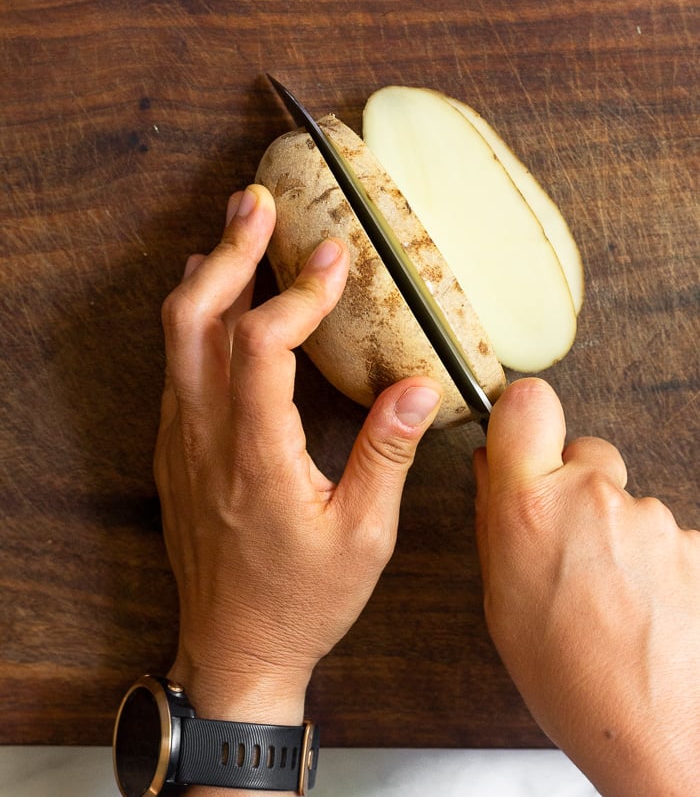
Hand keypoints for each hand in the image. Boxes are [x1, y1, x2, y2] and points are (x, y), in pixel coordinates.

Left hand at [154, 184, 441, 792]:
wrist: (233, 649)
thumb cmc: (301, 599)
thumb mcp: (363, 536)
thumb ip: (387, 452)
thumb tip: (418, 384)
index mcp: (255, 456)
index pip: (260, 349)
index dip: (298, 295)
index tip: (335, 258)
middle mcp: (205, 437)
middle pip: (197, 320)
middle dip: (231, 253)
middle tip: (258, 203)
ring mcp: (182, 439)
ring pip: (178, 335)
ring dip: (210, 274)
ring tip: (240, 228)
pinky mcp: (178, 447)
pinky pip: (177, 362)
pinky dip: (198, 314)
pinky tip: (221, 293)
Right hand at [474, 378, 699, 796]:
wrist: (658, 733)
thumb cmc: (570, 680)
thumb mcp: (499, 599)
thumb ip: (494, 516)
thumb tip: (493, 465)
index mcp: (530, 507)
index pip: (528, 403)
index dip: (525, 415)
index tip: (525, 435)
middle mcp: (592, 498)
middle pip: (585, 453)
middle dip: (575, 486)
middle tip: (569, 545)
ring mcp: (651, 518)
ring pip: (626, 500)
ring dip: (616, 532)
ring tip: (610, 596)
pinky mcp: (694, 540)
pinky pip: (664, 533)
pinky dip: (654, 561)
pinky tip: (645, 607)